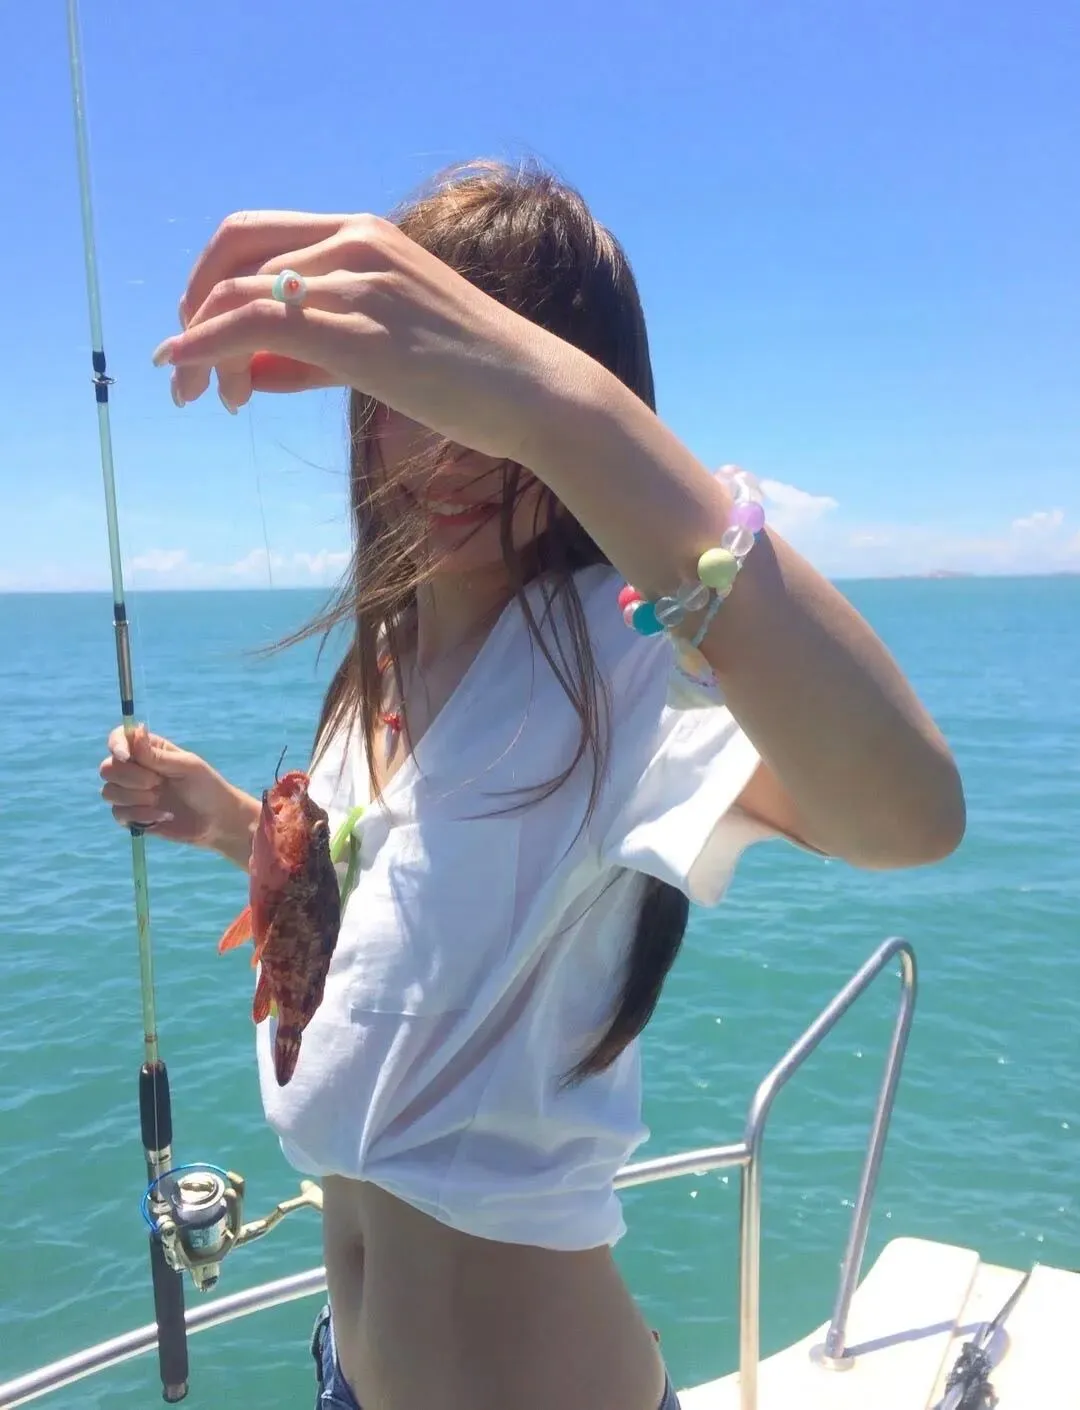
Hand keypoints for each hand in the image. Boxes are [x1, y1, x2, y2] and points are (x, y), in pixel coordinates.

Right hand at [99, 725, 256, 865]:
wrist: (217, 821)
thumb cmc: (207, 788)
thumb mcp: (187, 767)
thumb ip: (157, 755)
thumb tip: (136, 731)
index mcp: (149, 750)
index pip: (118, 739)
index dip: (117, 745)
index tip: (127, 756)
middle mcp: (136, 769)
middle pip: (107, 768)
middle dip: (131, 778)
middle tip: (158, 784)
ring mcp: (132, 793)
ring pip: (109, 792)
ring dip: (135, 798)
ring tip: (160, 801)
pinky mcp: (133, 816)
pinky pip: (118, 814)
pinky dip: (140, 815)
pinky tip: (163, 816)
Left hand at [154, 211, 582, 465]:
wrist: (536, 393)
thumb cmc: (474, 378)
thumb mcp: (390, 348)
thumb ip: (318, 352)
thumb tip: (253, 373)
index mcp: (367, 235)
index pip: (260, 237)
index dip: (214, 282)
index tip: (206, 338)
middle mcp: (356, 243)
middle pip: (234, 250)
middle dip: (193, 304)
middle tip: (185, 365)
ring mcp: (357, 282)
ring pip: (238, 293)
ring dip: (199, 344)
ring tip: (199, 396)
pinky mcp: (357, 331)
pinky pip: (253, 326)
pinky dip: (205, 348)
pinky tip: (187, 376)